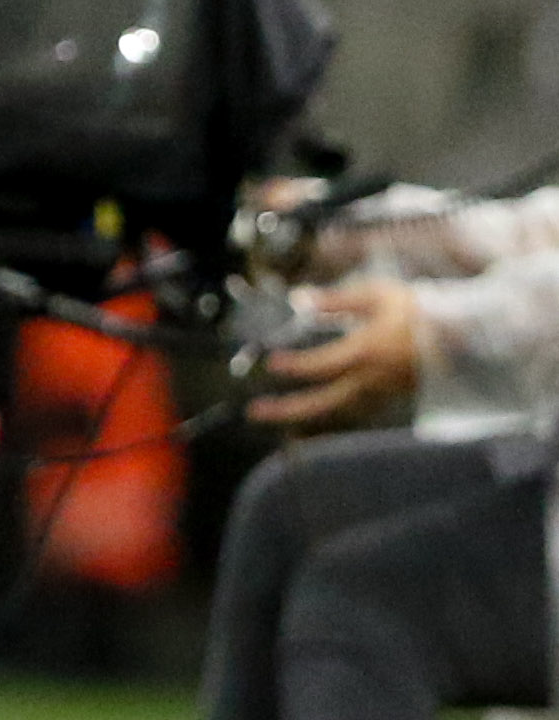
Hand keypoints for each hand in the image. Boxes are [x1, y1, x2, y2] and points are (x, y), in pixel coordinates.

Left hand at [252, 280, 423, 432]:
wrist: (465, 337)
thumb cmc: (420, 312)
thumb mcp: (377, 296)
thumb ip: (336, 302)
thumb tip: (300, 300)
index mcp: (367, 353)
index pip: (322, 366)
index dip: (294, 366)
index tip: (271, 364)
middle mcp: (372, 379)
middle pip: (324, 402)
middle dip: (288, 410)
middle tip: (255, 413)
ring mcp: (382, 392)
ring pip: (338, 413)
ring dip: (306, 419)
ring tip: (277, 423)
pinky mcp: (390, 397)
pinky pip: (354, 413)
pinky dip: (330, 418)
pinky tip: (311, 420)